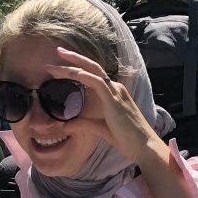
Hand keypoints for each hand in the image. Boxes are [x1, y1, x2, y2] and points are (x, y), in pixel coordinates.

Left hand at [47, 47, 156, 163]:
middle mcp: (114, 88)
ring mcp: (115, 92)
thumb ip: (84, 124)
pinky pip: (96, 81)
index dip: (76, 69)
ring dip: (72, 65)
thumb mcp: (100, 129)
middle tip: (58, 51)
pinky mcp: (113, 99)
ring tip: (54, 64)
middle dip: (73, 58)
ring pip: (91, 71)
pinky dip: (82, 75)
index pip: (92, 76)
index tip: (59, 68)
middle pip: (91, 68)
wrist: (143, 146)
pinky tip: (69, 72)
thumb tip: (66, 126)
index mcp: (113, 93)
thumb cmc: (127, 139)